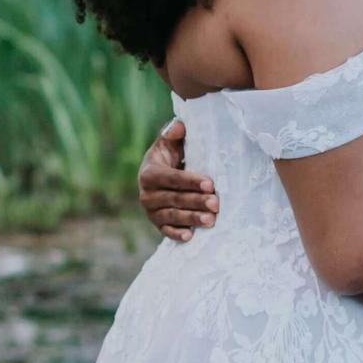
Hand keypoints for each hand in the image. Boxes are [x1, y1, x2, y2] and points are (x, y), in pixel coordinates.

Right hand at [137, 120, 219, 242]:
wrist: (161, 177)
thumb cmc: (170, 157)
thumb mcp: (169, 143)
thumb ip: (173, 134)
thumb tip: (179, 126)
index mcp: (149, 173)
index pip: (172, 178)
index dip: (191, 181)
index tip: (210, 184)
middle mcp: (146, 194)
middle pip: (174, 199)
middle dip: (196, 201)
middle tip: (216, 203)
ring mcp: (151, 211)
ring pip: (172, 216)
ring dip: (192, 219)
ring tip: (211, 220)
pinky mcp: (157, 224)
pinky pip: (166, 231)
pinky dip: (177, 234)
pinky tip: (191, 236)